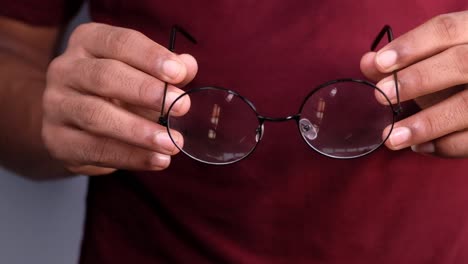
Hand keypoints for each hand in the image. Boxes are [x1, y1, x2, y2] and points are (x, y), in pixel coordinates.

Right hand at [42, 23, 197, 174]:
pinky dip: (131, 157)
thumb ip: (165, 70)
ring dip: (139, 131)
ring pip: (97, 115)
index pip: (119, 42)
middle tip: (182, 106)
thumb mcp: (140, 73)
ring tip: (172, 142)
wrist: (76, 121)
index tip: (179, 73)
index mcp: (88, 42)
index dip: (150, 56)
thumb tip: (189, 65)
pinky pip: (95, 149)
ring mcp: (56, 105)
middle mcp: (66, 69)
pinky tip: (157, 160)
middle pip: (104, 76)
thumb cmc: (117, 90)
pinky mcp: (58, 140)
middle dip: (146, 92)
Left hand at [361, 11, 467, 157]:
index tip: (380, 63)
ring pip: (466, 107)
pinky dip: (443, 145)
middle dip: (417, 79)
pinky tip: (418, 147)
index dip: (412, 45)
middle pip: (460, 63)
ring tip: (392, 136)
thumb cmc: (452, 74)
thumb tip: (368, 63)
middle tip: (380, 95)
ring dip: (426, 124)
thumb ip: (400, 62)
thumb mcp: (430, 63)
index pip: (446, 30)